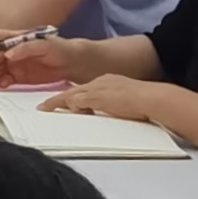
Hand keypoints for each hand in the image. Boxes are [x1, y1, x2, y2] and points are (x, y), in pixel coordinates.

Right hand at [0, 31, 71, 87]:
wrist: (72, 64)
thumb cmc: (60, 49)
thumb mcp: (45, 44)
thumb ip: (26, 47)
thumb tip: (8, 53)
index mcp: (16, 38)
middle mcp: (12, 50)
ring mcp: (14, 64)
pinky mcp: (18, 76)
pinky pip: (3, 79)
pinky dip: (0, 81)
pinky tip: (4, 83)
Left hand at [40, 74, 160, 121]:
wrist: (153, 99)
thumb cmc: (146, 104)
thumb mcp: (127, 105)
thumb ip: (116, 108)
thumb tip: (112, 117)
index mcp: (109, 82)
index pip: (86, 89)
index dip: (74, 98)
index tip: (65, 104)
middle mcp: (101, 82)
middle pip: (75, 90)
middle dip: (60, 99)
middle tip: (45, 107)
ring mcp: (98, 89)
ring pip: (71, 94)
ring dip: (57, 103)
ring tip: (44, 109)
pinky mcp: (97, 97)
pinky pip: (75, 100)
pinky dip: (65, 105)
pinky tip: (57, 111)